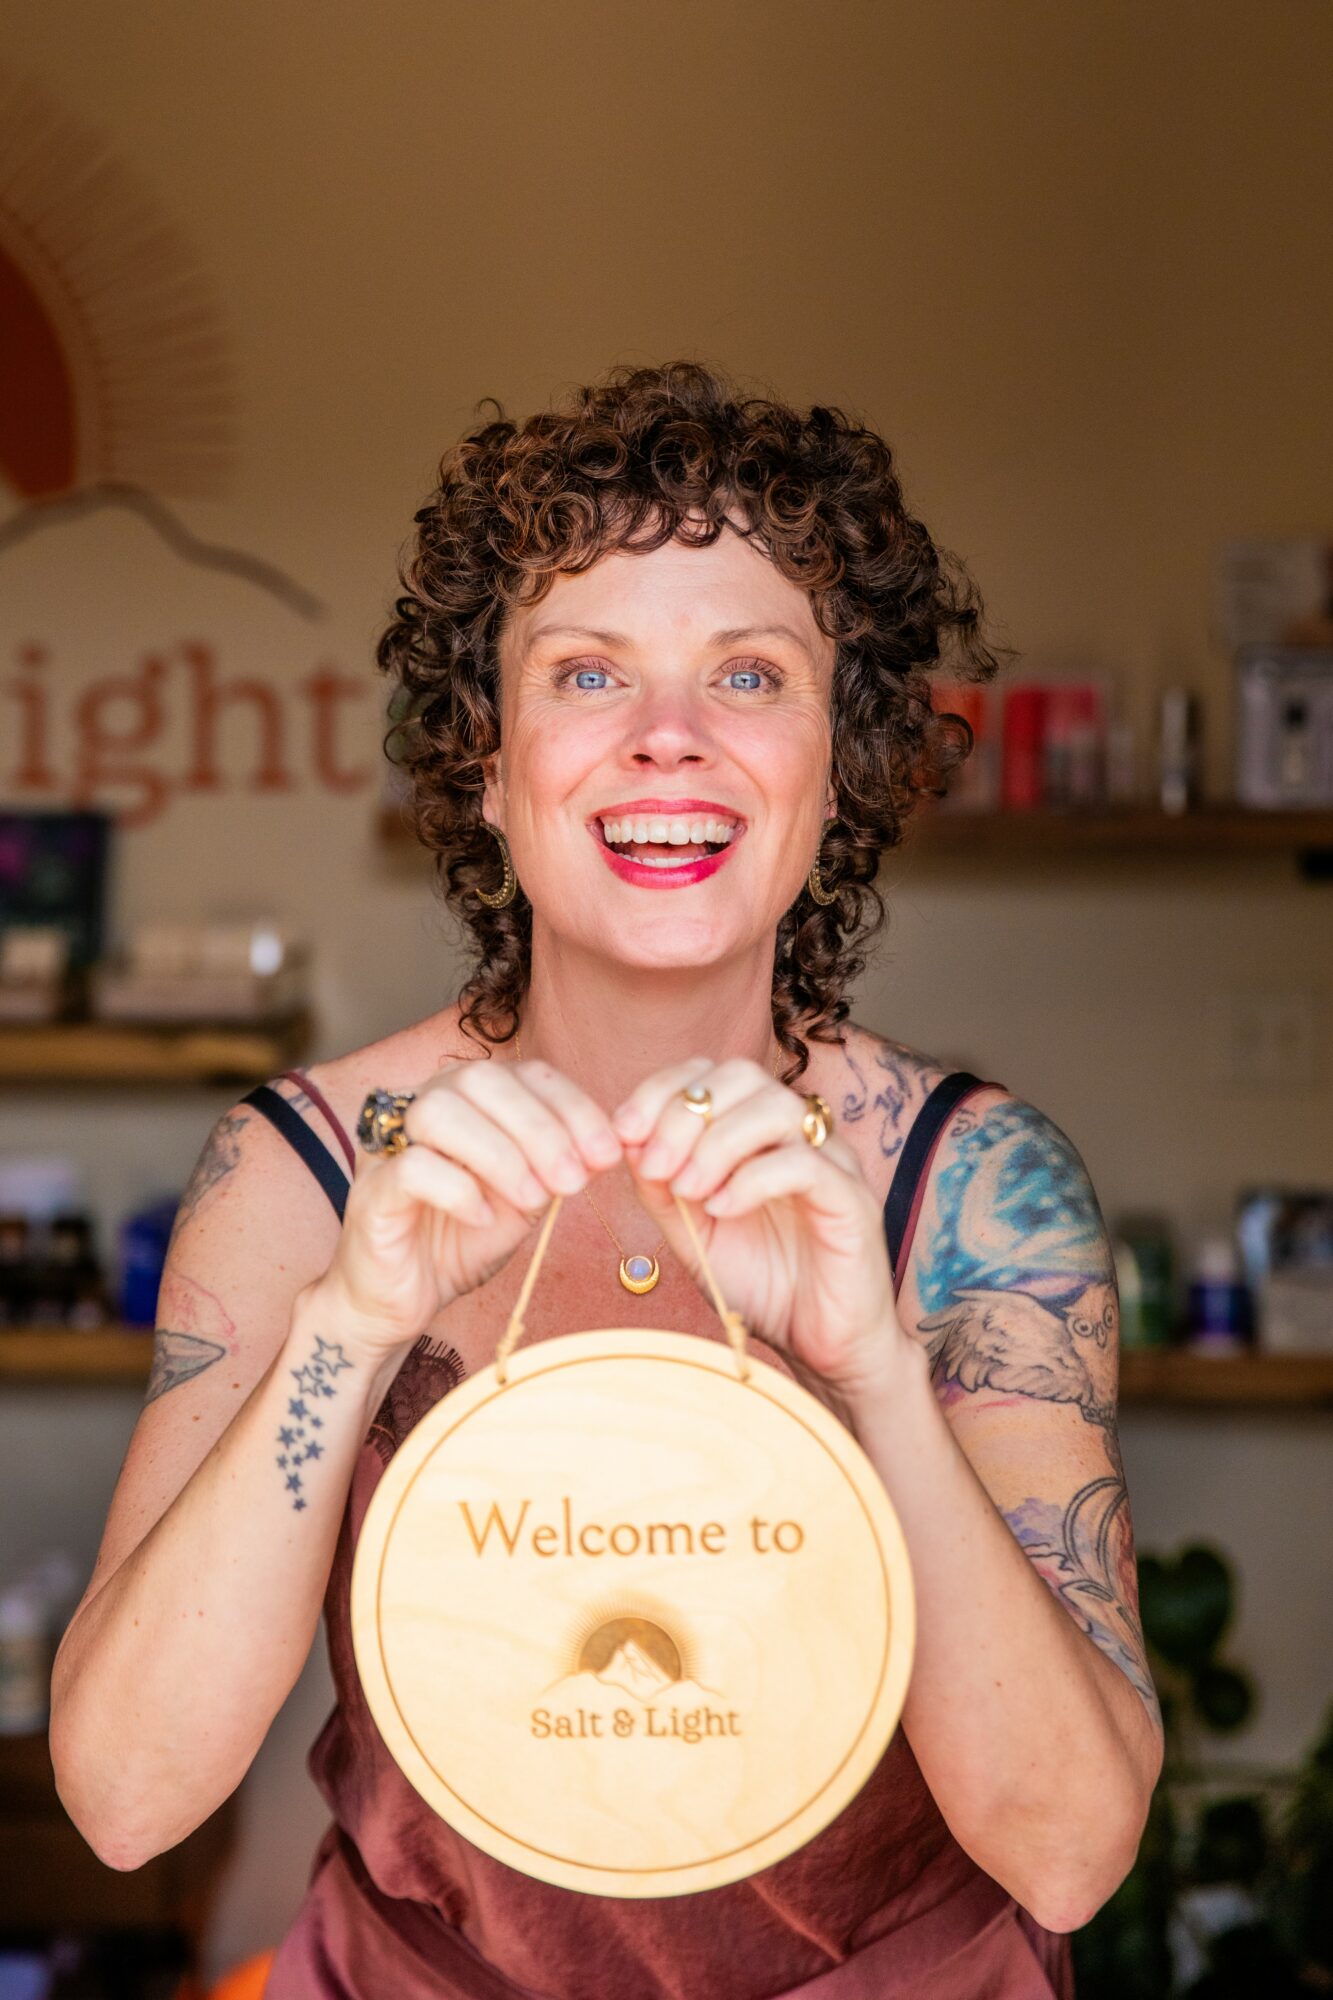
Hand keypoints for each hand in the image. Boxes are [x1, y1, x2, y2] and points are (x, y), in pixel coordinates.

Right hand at [318, 1055, 621, 1361]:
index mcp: (465, 1098)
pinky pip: (411, 1168)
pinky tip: (482, 1217)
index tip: (608, 1153)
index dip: (571, 1106)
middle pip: (480, 1079)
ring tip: (533, 1199)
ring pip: (439, 1112)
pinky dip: (458, 1189)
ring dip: (500, 1154)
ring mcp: (389, 1145)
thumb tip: (610, 1145)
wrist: (402, 1300)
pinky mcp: (371, 1191)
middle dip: (540, 1128)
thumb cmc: (460, 1240)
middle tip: (574, 1181)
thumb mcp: (525, 1198)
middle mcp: (421, 1105)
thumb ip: (559, 1165)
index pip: (523, 1074)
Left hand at [612, 1055, 909, 1402]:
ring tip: (687, 1190)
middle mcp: (797, 1134)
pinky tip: (723, 1209)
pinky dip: (753, 1180)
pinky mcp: (852, 1200)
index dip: (662, 1090)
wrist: (820, 1345)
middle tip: (655, 1167)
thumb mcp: (692, 1233)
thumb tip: (627, 1143)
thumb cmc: (764, 1283)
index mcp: (758, 1131)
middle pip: (743, 1074)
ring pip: (777, 1108)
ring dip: (717, 1143)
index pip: (710, 1073)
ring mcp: (830, 1162)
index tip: (623, 1131)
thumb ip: (660, 1189)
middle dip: (685, 1113)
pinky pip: (804, 1165)